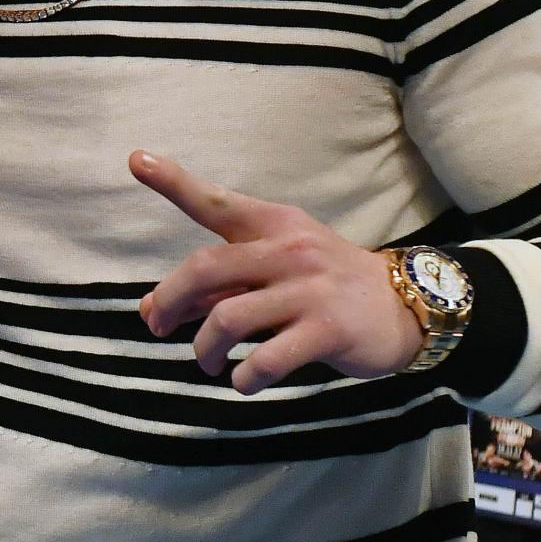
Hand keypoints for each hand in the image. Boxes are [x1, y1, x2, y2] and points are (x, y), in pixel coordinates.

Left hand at [133, 150, 421, 393]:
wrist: (404, 305)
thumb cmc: (324, 285)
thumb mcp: (276, 268)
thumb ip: (220, 283)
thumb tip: (152, 309)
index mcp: (274, 224)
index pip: (217, 203)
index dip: (174, 182)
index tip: (136, 161)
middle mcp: (289, 249)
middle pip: (205, 268)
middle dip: (169, 300)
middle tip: (158, 326)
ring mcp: (309, 289)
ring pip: (228, 319)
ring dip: (204, 349)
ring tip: (209, 364)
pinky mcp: (328, 330)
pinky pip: (267, 360)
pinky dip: (245, 377)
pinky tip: (245, 380)